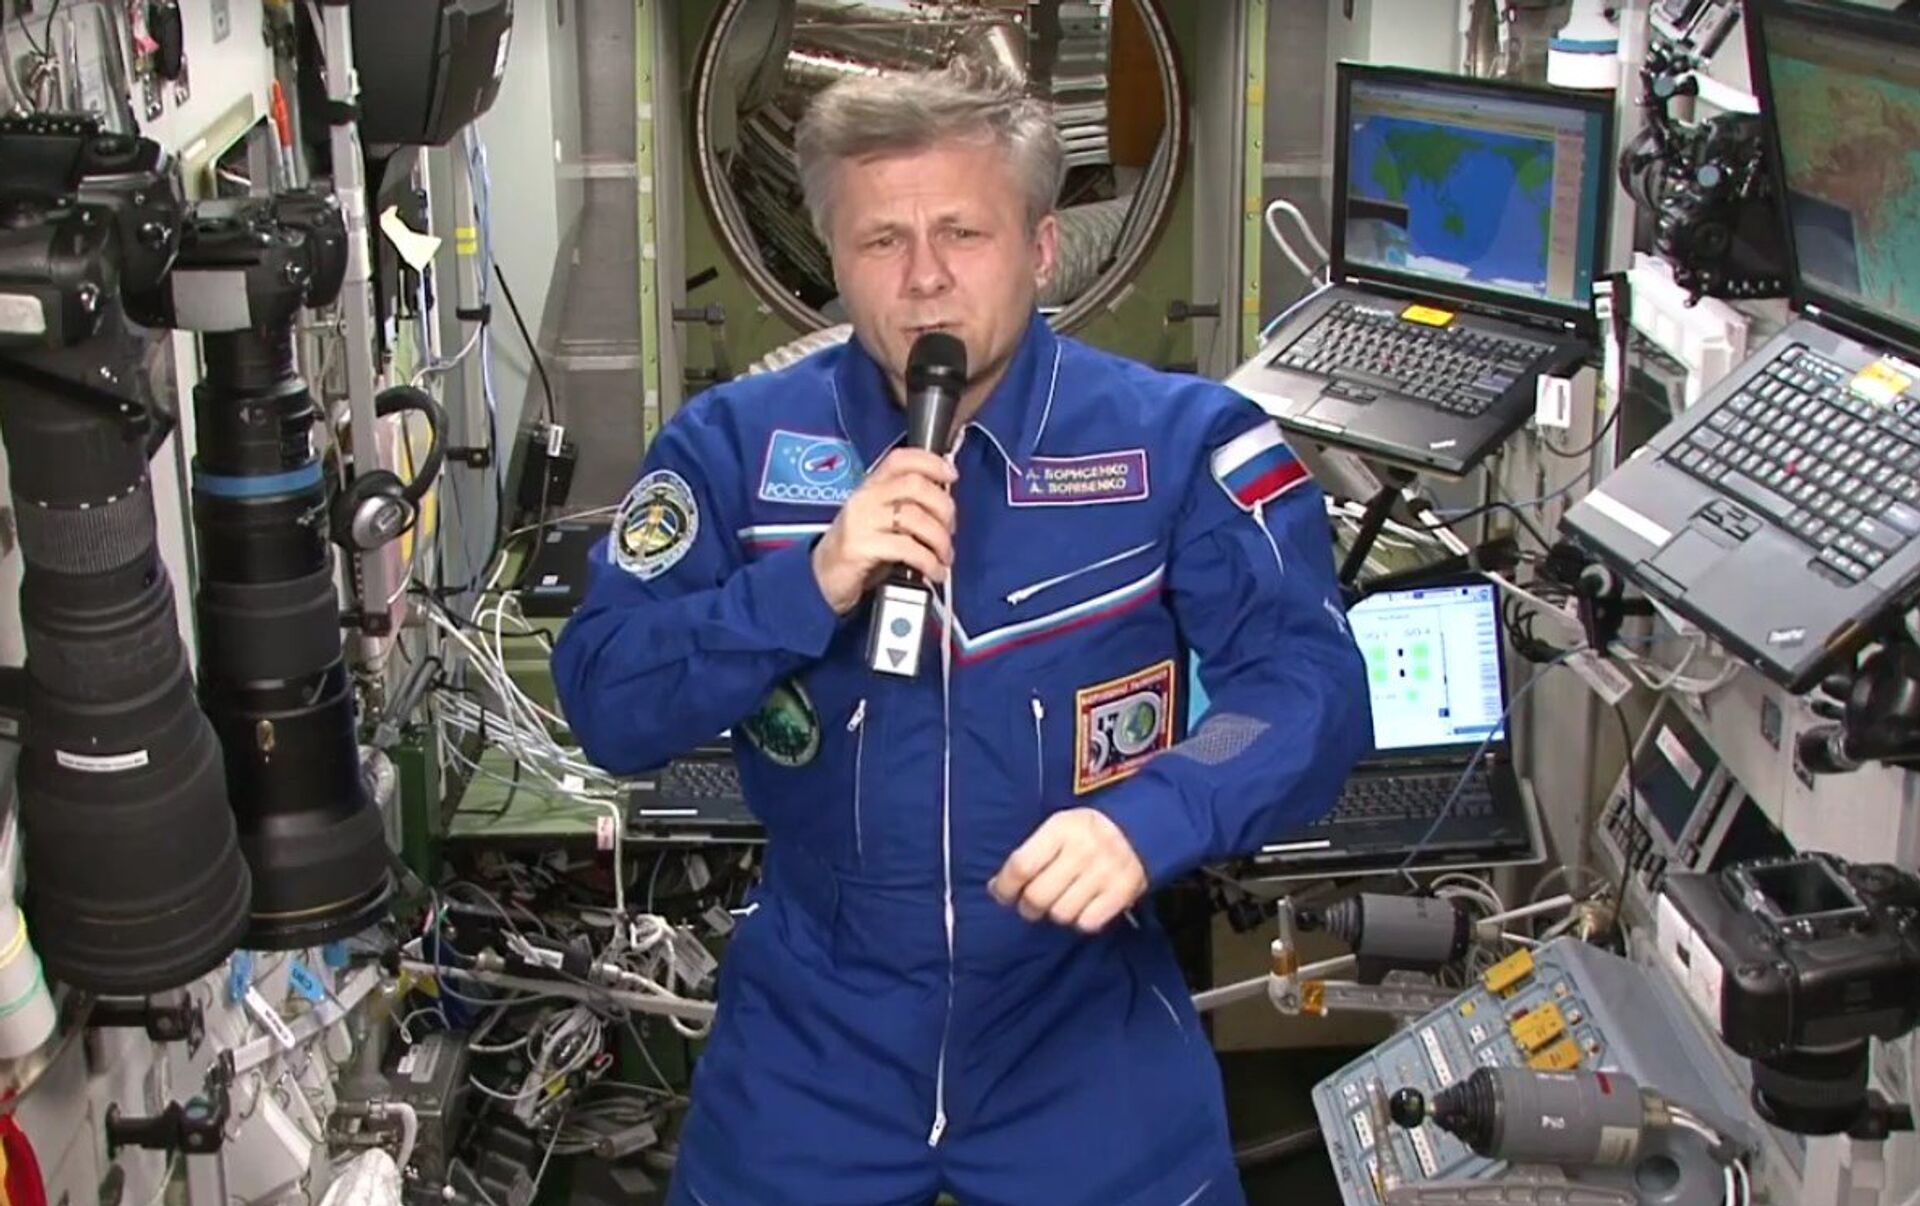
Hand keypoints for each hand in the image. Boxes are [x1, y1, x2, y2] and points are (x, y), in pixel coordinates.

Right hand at [811, 449, 957, 614]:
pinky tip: (933, 571)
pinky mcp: (860, 547)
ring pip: (914, 517)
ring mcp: (861, 521)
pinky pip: (906, 548)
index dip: (931, 462)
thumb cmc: (859, 547)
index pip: (901, 459)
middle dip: (944, 507)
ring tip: (944, 557)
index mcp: (871, 486)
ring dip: (939, 539)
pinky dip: (928, 561)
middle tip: (950, 530)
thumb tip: (945, 502)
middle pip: (915, 485)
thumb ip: (907, 505)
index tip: (951, 475)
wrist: (822, 577)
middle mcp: (865, 498)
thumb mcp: (880, 519)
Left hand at [989, 808, 1148, 932]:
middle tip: (1032, 904)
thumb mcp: (1056, 830)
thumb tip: (997, 888)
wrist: (1138, 830)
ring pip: (1062, 913)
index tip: (1003, 895)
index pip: (1021, 866)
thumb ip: (1028, 856)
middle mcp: (1083, 849)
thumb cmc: (1084, 833)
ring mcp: (1105, 871)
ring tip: (1062, 901)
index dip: (1006, 887)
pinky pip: (1088, 923)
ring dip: (1056, 913)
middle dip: (1028, 907)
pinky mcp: (1123, 891)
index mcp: (1061, 829)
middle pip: (1039, 895)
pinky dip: (1081, 920)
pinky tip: (1083, 906)